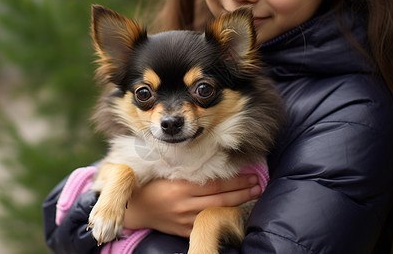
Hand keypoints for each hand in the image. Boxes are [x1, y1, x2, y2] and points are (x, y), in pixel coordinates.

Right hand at [123, 175, 260, 236]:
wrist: (134, 209)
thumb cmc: (150, 186)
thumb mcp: (166, 173)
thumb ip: (187, 171)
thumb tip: (212, 162)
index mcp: (180, 187)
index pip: (216, 184)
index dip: (236, 180)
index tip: (251, 174)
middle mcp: (184, 204)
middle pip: (221, 198)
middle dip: (243, 191)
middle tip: (258, 184)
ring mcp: (185, 220)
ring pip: (217, 211)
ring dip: (238, 203)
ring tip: (253, 194)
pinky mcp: (184, 231)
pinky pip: (207, 225)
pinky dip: (222, 218)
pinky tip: (234, 211)